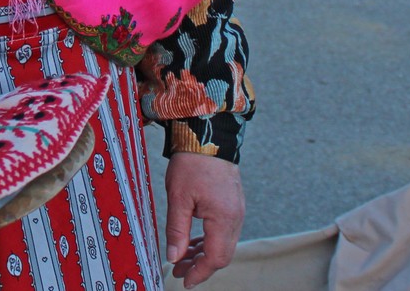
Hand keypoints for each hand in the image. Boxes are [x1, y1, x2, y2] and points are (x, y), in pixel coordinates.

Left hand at [165, 152, 244, 287]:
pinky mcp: (232, 203)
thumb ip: (176, 230)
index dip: (199, 273)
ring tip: (182, 258)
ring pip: (223, 243)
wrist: (207, 134)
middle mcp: (235, 217)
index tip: (184, 280)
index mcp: (223, 218)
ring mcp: (236, 210)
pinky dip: (209, 240)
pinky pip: (224, 230)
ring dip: (203, 253)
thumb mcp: (178, 198)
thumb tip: (173, 256)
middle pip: (222, 254)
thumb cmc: (192, 162)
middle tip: (178, 270)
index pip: (215, 258)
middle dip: (200, 266)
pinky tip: (193, 242)